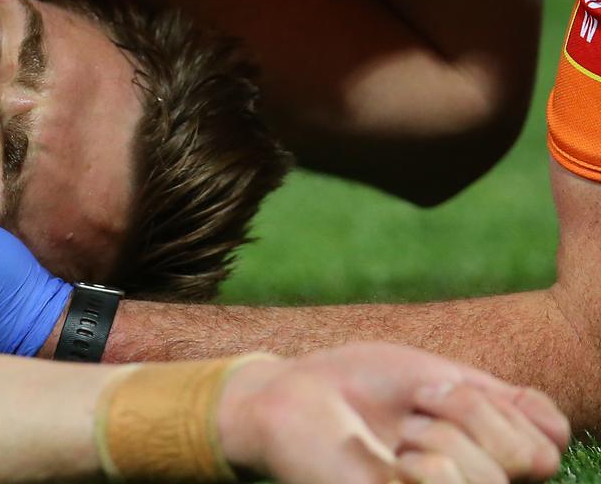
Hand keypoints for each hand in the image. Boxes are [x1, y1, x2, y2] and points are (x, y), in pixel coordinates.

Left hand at [218, 343, 568, 483]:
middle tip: (413, 411)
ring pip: (501, 477)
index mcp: (487, 449)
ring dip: (446, 436)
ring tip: (399, 438)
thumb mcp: (444, 379)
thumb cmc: (360, 384)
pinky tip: (395, 463)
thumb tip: (557, 438)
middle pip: (535, 457)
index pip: (551, 437)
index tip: (440, 389)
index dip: (504, 405)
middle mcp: (476, 480)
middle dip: (472, 414)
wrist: (295, 396)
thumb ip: (507, 404)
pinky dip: (433, 469)